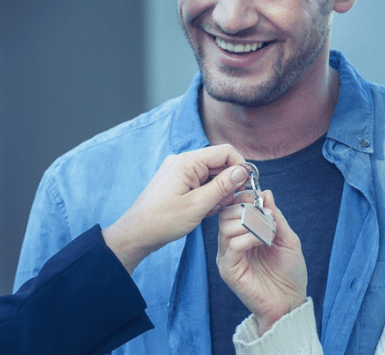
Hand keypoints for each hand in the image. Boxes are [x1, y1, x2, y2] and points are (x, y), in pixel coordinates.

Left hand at [103, 144, 248, 273]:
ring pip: (211, 175)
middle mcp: (183, 161)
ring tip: (212, 210)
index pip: (225, 152)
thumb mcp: (198, 205)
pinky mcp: (178, 182)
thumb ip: (222, 186)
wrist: (137, 233)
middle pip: (218, 163)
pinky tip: (204, 211)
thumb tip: (242, 171)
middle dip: (229, 183)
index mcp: (187, 162)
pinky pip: (201, 183)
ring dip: (218, 192)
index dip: (240, 166)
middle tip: (227, 204)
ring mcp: (179, 171)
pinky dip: (208, 195)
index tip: (247, 185)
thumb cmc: (163, 220)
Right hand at [218, 190, 306, 334]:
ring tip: (269, 231)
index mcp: (242, 234)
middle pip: (225, 214)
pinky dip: (249, 237)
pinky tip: (263, 241)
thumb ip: (275, 217)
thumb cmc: (289, 273)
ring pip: (226, 227)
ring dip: (250, 223)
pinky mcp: (229, 270)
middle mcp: (231, 244)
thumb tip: (266, 193)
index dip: (243, 198)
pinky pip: (232, 246)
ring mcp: (228, 257)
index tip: (258, 197)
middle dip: (246, 208)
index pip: (231, 208)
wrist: (290, 302)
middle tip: (266, 216)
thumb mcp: (287, 238)